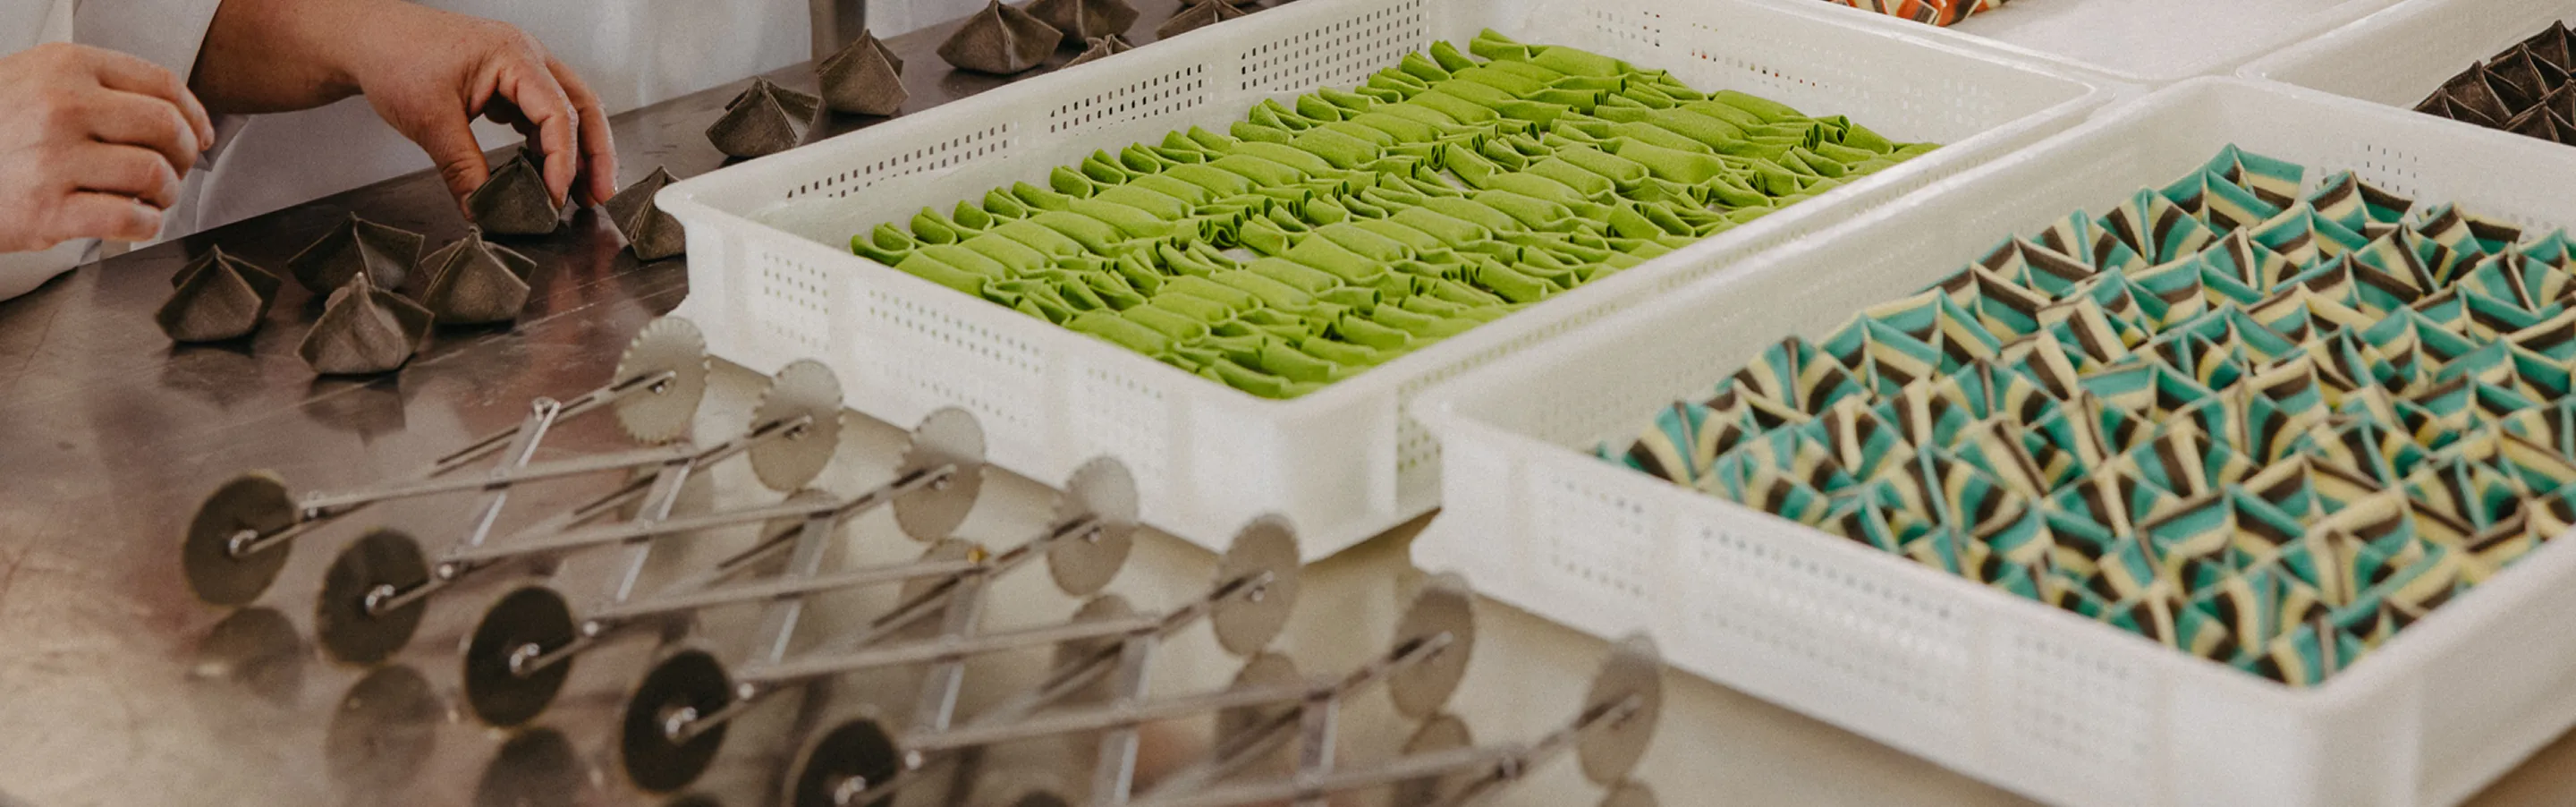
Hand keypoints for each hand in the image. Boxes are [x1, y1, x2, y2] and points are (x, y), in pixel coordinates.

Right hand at [0, 43, 215, 251]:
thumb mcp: (33, 81)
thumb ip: (95, 85)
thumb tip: (172, 111)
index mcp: (65, 67)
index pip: (162, 85)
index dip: (194, 115)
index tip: (199, 134)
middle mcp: (61, 106)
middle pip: (167, 129)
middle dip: (185, 156)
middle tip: (176, 170)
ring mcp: (53, 157)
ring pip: (155, 174)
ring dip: (166, 194)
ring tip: (151, 198)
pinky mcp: (48, 209)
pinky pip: (132, 218)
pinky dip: (146, 224)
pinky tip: (134, 219)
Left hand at [190, 0, 616, 213]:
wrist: (367, 37)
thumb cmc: (395, 57)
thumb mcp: (429, 120)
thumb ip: (462, 168)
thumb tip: (484, 209)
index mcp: (514, 56)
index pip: (557, 111)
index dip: (563, 158)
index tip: (556, 196)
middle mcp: (527, 57)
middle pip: (583, 106)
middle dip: (596, 154)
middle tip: (599, 196)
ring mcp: (521, 68)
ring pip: (569, 109)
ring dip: (578, 150)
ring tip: (579, 192)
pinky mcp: (509, 82)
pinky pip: (544, 113)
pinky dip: (550, 144)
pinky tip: (543, 171)